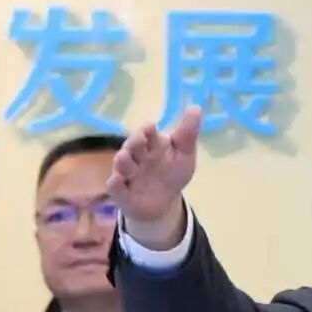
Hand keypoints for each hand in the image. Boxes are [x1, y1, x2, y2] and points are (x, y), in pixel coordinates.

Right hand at [109, 106, 201, 248]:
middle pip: (132, 146)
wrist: (163, 204)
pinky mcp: (121, 192)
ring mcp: (127, 174)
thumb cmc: (172, 175)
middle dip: (134, 142)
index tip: (151, 127)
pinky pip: (115, 187)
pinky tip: (118, 180)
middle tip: (140, 139)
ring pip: (122, 164)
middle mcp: (137, 157)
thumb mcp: (184, 155)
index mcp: (151, 145)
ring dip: (123, 160)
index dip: (147, 130)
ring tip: (127, 157)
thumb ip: (187, 134)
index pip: (147, 133)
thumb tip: (196, 107)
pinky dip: (116, 183)